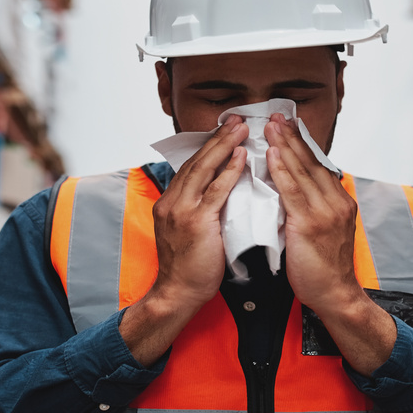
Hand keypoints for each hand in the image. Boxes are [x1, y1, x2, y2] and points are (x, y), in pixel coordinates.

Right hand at [152, 115, 248, 309]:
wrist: (177, 293)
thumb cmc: (188, 267)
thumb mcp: (189, 231)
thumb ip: (200, 209)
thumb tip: (221, 193)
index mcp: (170, 202)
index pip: (191, 166)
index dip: (209, 146)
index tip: (226, 130)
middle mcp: (172, 201)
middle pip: (196, 161)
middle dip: (217, 137)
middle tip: (236, 119)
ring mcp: (182, 211)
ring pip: (204, 169)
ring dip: (225, 145)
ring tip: (242, 129)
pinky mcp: (197, 222)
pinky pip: (215, 191)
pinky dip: (229, 171)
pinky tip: (241, 157)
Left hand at [265, 114, 395, 373]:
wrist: (336, 296)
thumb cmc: (323, 269)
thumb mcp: (323, 231)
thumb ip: (311, 209)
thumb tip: (291, 191)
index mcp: (340, 201)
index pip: (318, 165)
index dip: (302, 144)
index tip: (288, 125)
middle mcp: (337, 202)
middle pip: (311, 162)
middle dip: (292, 137)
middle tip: (276, 115)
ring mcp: (326, 212)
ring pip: (302, 172)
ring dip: (285, 146)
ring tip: (271, 126)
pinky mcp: (311, 225)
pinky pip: (293, 192)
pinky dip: (283, 171)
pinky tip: (273, 155)